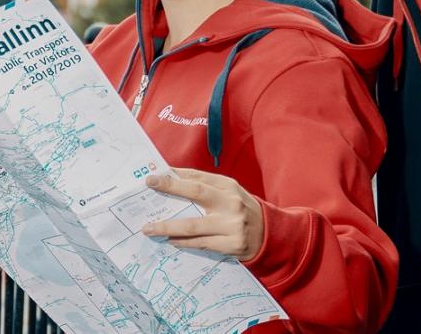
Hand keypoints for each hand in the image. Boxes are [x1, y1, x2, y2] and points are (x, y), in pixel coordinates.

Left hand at [141, 167, 263, 260]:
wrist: (271, 235)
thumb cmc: (241, 210)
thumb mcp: (229, 193)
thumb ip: (205, 186)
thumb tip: (171, 178)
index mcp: (229, 187)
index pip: (198, 177)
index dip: (175, 176)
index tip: (152, 177)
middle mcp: (231, 203)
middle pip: (197, 193)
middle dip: (170, 188)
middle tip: (149, 187)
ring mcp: (233, 225)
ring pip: (193, 225)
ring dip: (167, 227)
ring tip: (148, 228)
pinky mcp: (232, 245)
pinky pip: (201, 243)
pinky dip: (183, 242)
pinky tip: (169, 240)